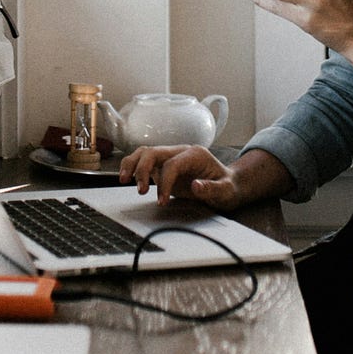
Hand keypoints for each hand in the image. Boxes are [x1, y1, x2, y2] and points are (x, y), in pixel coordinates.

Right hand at [118, 145, 291, 208]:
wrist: (229, 185)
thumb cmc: (228, 186)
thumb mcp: (227, 191)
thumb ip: (213, 188)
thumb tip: (196, 186)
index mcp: (195, 154)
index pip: (172, 164)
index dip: (164, 182)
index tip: (162, 201)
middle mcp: (180, 152)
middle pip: (153, 152)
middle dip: (142, 170)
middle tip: (140, 190)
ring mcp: (171, 157)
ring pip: (145, 153)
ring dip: (132, 165)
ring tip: (123, 179)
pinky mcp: (164, 166)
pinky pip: (144, 161)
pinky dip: (133, 168)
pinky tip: (127, 178)